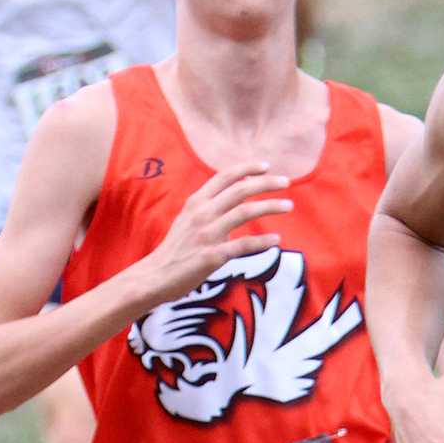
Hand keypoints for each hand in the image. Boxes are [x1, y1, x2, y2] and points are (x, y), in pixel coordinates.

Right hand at [138, 163, 293, 302]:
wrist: (155, 276)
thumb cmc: (174, 250)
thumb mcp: (186, 220)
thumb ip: (207, 208)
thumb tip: (232, 197)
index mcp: (196, 202)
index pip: (224, 176)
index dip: (247, 168)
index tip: (265, 166)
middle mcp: (202, 213)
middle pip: (240, 190)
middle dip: (266, 182)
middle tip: (285, 181)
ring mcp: (207, 234)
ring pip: (245, 211)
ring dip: (270, 206)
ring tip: (288, 206)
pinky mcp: (213, 255)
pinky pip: (244, 244)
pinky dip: (262, 241)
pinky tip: (276, 239)